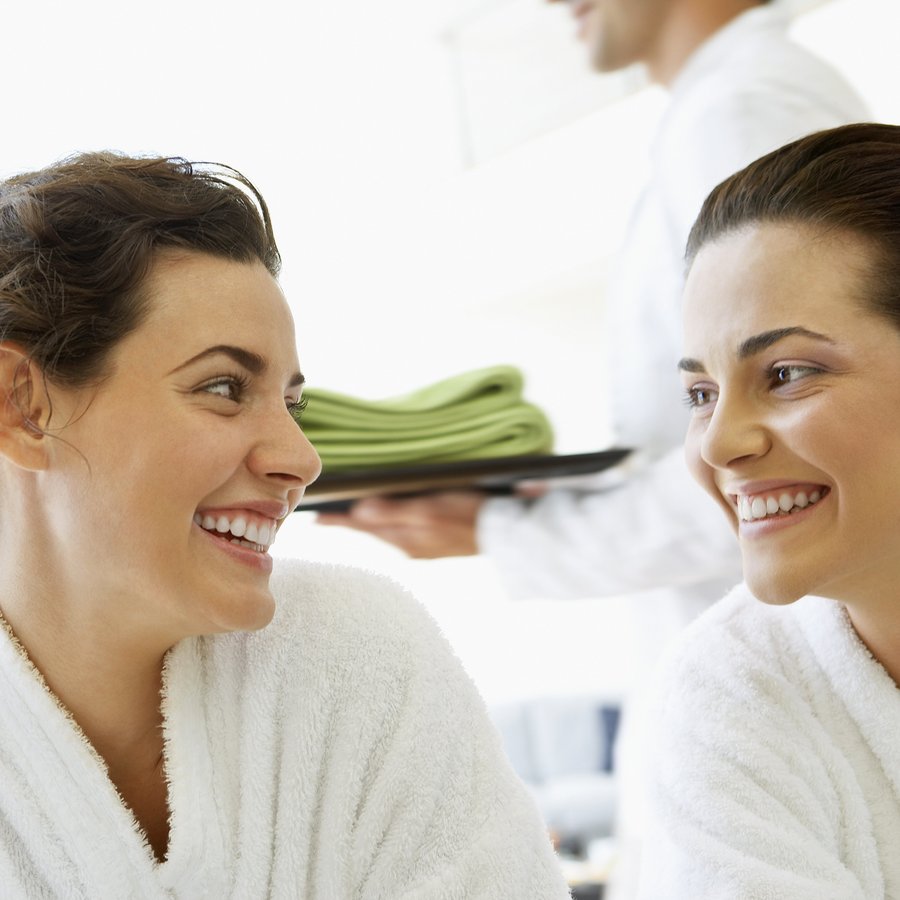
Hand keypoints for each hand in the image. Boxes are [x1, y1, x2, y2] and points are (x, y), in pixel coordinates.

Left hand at [315, 490, 485, 557]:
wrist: (508, 535)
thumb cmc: (470, 517)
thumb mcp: (430, 510)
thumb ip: (394, 511)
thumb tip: (361, 511)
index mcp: (406, 537)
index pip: (363, 525)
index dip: (339, 520)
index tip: (316, 518)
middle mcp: (411, 544)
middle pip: (373, 529)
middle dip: (351, 521)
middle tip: (327, 515)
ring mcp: (425, 545)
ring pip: (388, 532)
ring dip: (370, 522)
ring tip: (351, 515)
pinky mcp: (438, 542)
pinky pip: (405, 533)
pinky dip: (391, 524)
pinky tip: (390, 518)